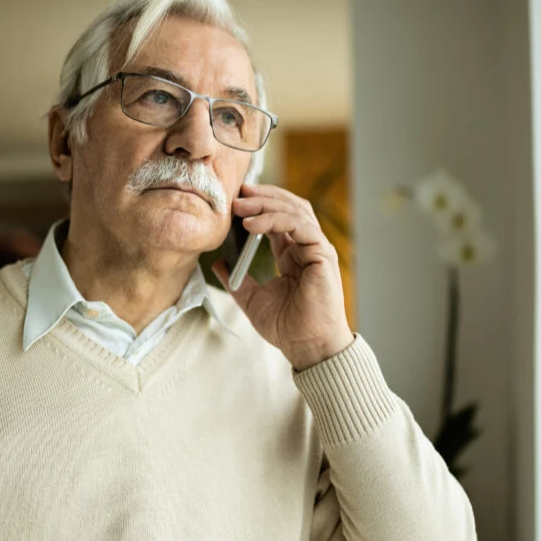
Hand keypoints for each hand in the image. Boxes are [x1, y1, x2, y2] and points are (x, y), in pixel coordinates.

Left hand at [212, 183, 354, 370]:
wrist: (306, 347)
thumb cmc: (287, 327)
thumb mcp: (252, 299)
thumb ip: (237, 280)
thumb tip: (218, 263)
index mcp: (293, 255)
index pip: (279, 218)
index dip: (259, 204)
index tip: (234, 200)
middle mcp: (307, 248)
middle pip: (289, 207)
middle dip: (262, 196)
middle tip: (236, 194)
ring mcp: (317, 249)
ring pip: (295, 210)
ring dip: (266, 203)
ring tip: (240, 205)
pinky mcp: (323, 254)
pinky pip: (299, 226)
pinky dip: (275, 219)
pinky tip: (252, 224)